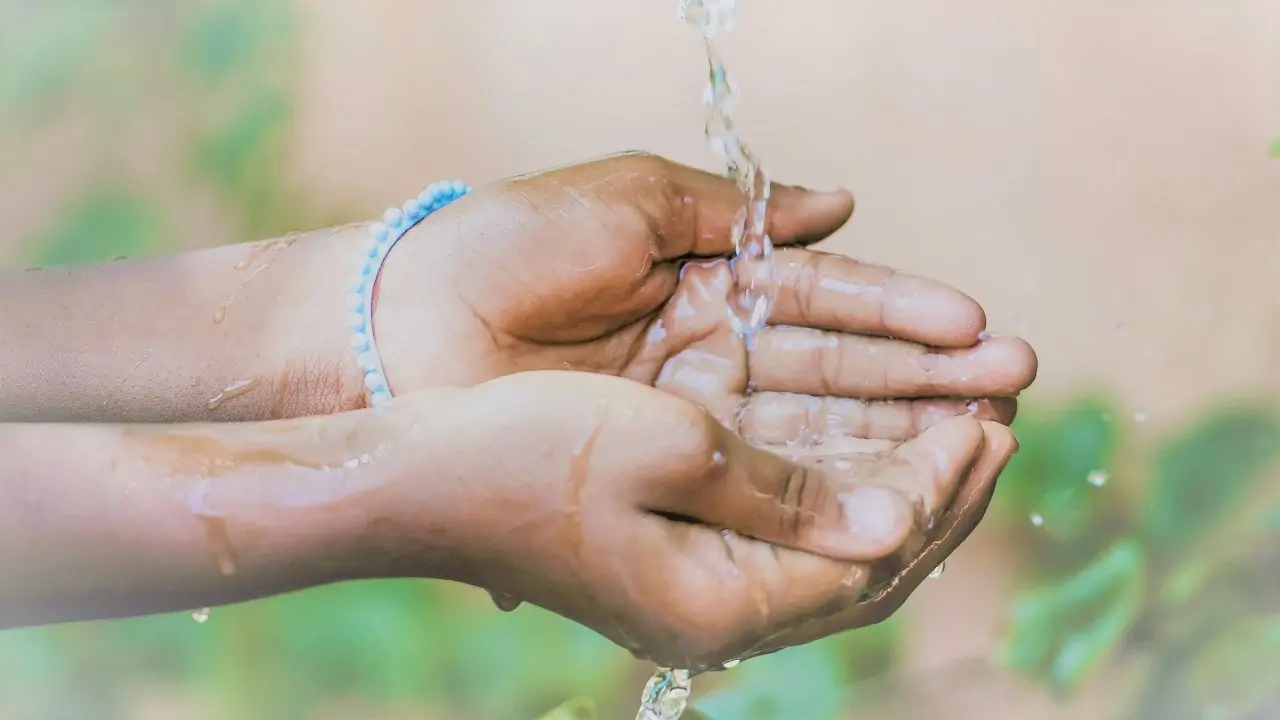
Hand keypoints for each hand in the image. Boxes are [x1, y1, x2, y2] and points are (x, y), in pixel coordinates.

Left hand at [373, 152, 1036, 440]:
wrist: (405, 323)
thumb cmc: (509, 244)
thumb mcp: (630, 200)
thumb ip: (737, 209)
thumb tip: (844, 201)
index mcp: (705, 277)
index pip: (826, 299)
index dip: (903, 313)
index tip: (978, 328)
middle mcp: (708, 349)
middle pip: (836, 368)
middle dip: (924, 375)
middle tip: (1013, 384)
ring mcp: (687, 412)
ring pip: (810, 425)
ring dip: (895, 430)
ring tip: (981, 434)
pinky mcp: (659, 463)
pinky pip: (755, 471)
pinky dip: (822, 477)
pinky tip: (889, 485)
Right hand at [385, 370, 1017, 671]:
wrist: (414, 473)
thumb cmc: (525, 452)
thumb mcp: (668, 449)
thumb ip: (788, 492)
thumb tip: (892, 522)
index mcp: (719, 605)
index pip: (871, 560)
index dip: (939, 490)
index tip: (987, 421)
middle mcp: (714, 612)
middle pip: (864, 565)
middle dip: (937, 491)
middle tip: (995, 419)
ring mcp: (690, 586)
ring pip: (829, 544)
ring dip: (892, 481)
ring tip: (953, 423)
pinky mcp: (670, 552)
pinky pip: (781, 526)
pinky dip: (832, 483)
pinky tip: (861, 441)